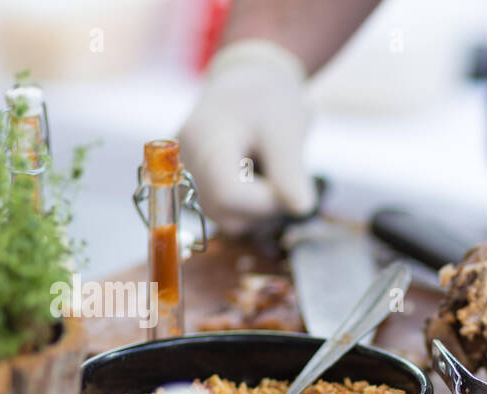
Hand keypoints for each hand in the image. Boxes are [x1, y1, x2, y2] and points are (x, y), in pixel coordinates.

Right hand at [178, 40, 317, 234]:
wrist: (248, 81)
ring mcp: (186, 175)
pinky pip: (225, 213)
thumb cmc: (268, 98)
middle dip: (264, 208)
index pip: (228, 195)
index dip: (266, 202)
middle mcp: (185, 161)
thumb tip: (301, 209)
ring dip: (259, 209)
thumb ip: (290, 171)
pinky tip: (258, 180)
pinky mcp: (196, 185)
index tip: (292, 186)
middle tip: (286, 178)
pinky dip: (249, 207)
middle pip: (224, 213)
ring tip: (271, 173)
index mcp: (203, 141)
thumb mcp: (286, 130)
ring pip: (226, 219)